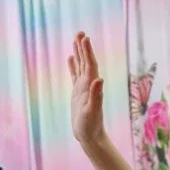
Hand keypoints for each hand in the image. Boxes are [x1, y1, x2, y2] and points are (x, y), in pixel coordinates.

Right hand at [68, 32, 105, 148]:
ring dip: (79, 53)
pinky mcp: (78, 93)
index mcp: (92, 87)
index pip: (90, 65)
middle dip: (83, 47)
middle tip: (80, 32)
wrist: (90, 136)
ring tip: (76, 39)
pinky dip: (73, 66)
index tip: (85, 38)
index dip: (87, 51)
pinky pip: (75, 75)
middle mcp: (89, 85)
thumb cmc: (91, 126)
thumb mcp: (92, 111)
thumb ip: (96, 96)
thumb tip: (99, 80)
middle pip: (86, 62)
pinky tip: (71, 58)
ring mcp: (83, 88)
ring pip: (81, 66)